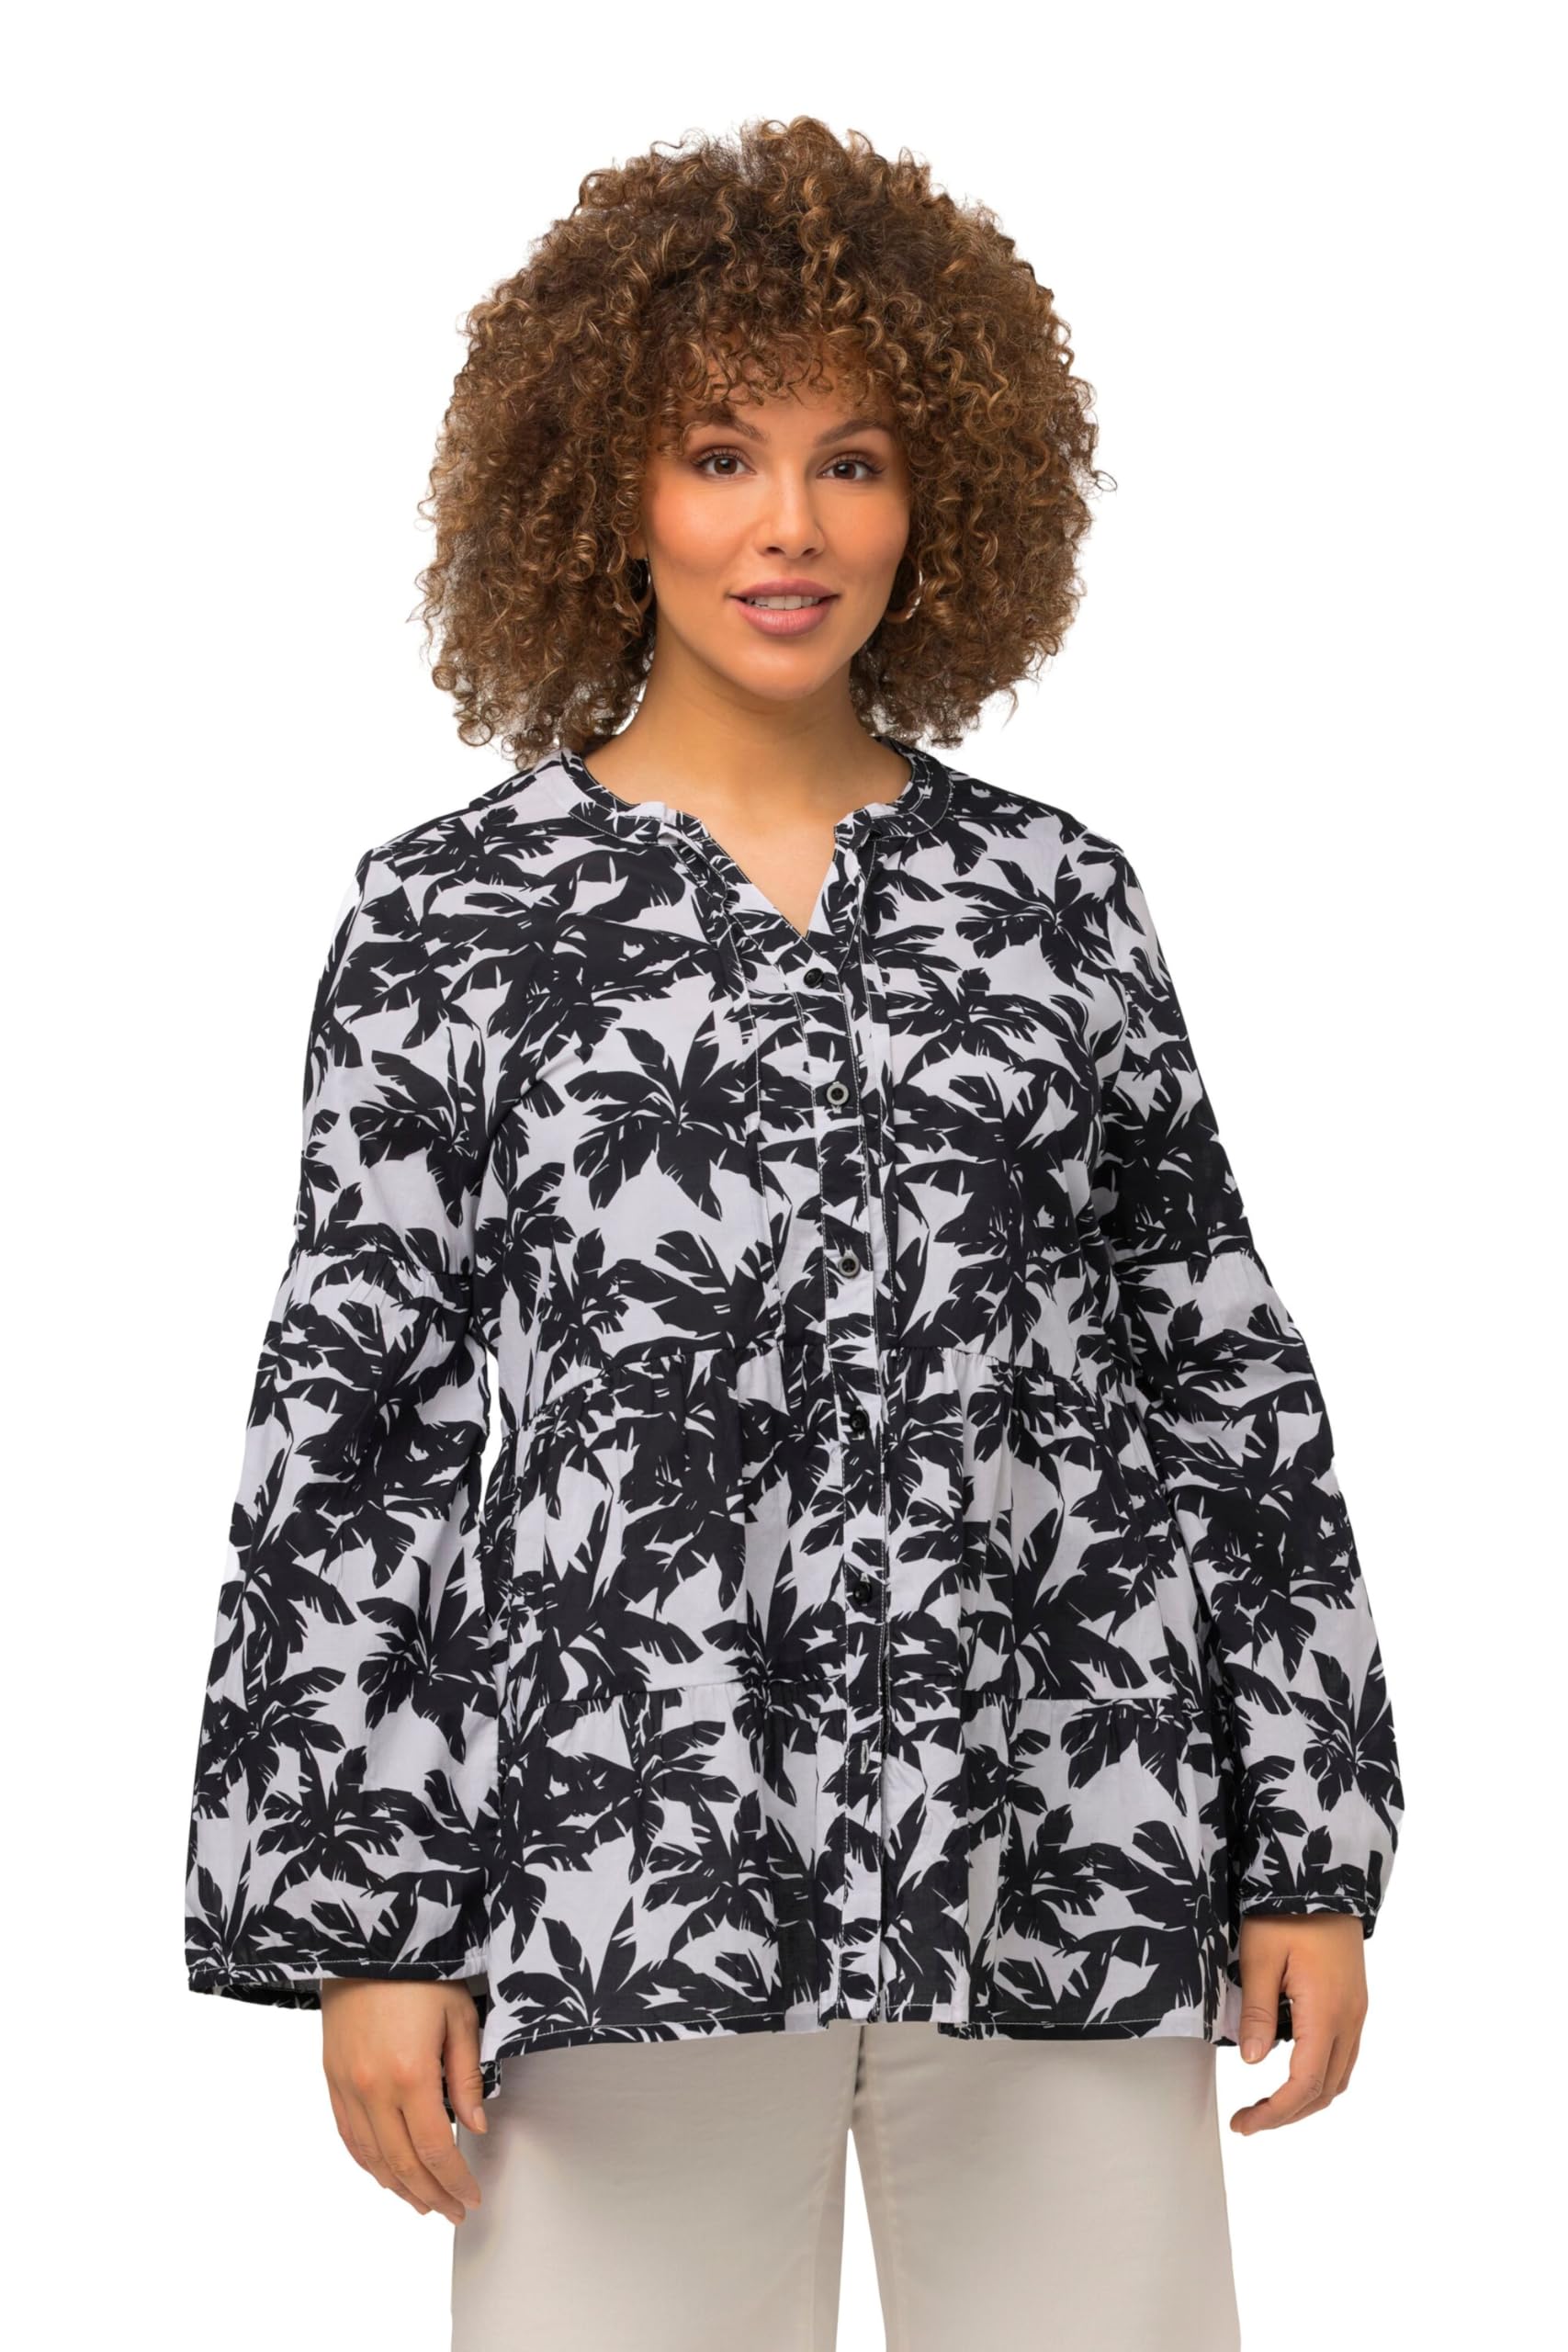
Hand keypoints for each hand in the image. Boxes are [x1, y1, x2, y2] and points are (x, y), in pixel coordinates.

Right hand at [320, 1978, 488, 2220]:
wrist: (365, 1942)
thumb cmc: (418, 1970)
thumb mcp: (459, 2016)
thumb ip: (466, 2076)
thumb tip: (476, 2124)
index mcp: (410, 2073)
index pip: (433, 2149)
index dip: (453, 2180)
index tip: (469, 2196)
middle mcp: (372, 2087)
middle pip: (401, 2163)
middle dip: (430, 2194)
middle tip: (452, 2210)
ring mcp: (347, 2085)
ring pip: (371, 2157)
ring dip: (398, 2187)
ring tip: (422, 2202)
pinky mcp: (331, 2078)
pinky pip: (348, 2135)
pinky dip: (367, 2162)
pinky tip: (385, 2174)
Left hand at [1228, 1913, 1367, 2135]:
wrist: (1325, 1878)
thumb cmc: (1289, 1911)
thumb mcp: (1260, 1955)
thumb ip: (1258, 2011)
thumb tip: (1253, 2062)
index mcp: (1327, 2012)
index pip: (1304, 2084)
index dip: (1275, 2113)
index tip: (1244, 2124)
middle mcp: (1349, 2019)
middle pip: (1326, 2091)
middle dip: (1288, 2114)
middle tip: (1249, 2120)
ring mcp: (1356, 2012)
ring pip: (1338, 2077)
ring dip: (1306, 2098)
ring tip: (1267, 2104)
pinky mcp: (1353, 2003)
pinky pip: (1343, 2055)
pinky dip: (1319, 2076)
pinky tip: (1291, 2070)